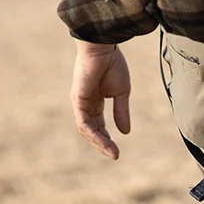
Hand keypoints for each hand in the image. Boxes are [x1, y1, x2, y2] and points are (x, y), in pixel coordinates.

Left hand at [71, 41, 131, 159]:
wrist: (103, 47)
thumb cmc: (112, 64)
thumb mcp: (121, 92)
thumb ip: (121, 112)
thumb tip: (125, 132)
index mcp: (95, 100)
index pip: (99, 124)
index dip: (107, 138)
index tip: (117, 151)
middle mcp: (85, 103)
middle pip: (92, 129)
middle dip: (103, 144)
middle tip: (115, 155)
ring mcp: (80, 102)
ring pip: (86, 129)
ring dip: (99, 142)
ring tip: (112, 152)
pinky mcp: (78, 100)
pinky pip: (83, 122)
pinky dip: (93, 133)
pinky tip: (104, 141)